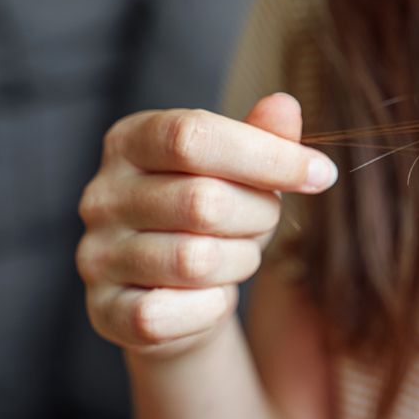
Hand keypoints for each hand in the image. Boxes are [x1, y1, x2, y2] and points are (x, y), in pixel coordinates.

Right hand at [77, 93, 336, 357]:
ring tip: (237, 256)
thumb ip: (264, 137)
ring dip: (239, 261)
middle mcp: (103, 194)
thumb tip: (285, 105)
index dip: (267, 156)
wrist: (179, 295)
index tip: (322, 174)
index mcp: (132, 140)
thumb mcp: (244, 170)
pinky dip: (210, 307)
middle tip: (265, 221)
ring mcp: (97, 254)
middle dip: (259, 215)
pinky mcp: (104, 310)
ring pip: (195, 261)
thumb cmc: (215, 217)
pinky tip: (212, 296)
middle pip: (203, 201)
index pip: (194, 137)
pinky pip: (167, 313)